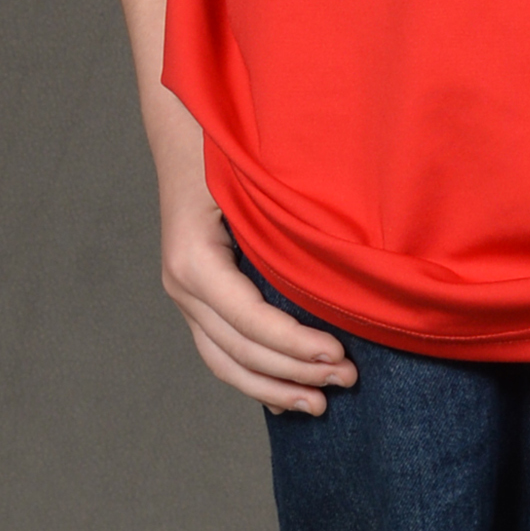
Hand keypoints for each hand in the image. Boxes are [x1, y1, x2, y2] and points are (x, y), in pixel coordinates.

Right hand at [159, 168, 355, 415]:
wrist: (187, 126)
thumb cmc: (231, 148)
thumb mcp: (256, 183)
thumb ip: (286, 228)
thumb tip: (346, 273)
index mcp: (194, 259)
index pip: (250, 322)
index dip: (296, 346)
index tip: (341, 355)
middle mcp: (181, 283)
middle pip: (240, 351)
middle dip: (296, 372)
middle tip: (349, 381)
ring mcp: (183, 294)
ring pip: (226, 361)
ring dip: (274, 388)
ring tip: (320, 405)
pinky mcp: (194, 297)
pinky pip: (220, 350)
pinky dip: (253, 377)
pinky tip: (284, 399)